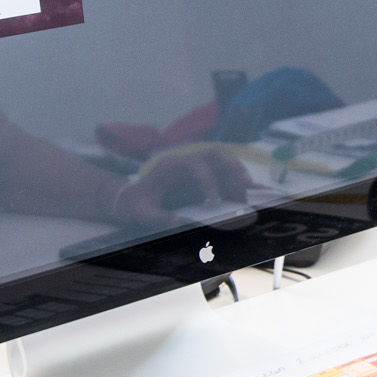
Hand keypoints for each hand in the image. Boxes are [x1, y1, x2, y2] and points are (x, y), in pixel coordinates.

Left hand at [113, 145, 251, 230]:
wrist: (131, 200)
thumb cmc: (134, 204)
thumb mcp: (140, 212)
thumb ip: (156, 217)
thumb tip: (177, 223)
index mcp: (170, 166)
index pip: (194, 163)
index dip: (207, 179)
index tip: (213, 201)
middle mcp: (186, 162)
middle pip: (215, 152)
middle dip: (233, 166)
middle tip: (245, 185)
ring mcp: (196, 169)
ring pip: (224, 161)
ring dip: (238, 175)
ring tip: (246, 196)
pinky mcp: (202, 179)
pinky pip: (224, 175)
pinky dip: (235, 183)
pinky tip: (244, 196)